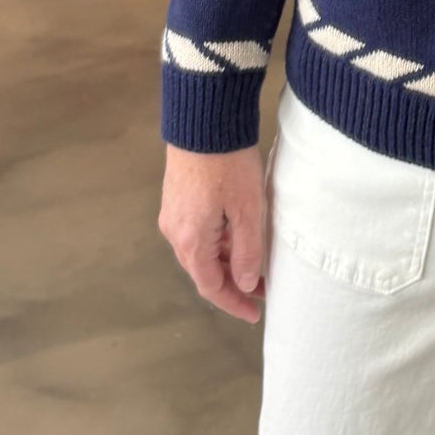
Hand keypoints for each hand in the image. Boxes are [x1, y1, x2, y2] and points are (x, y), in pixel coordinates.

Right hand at [159, 143, 266, 322]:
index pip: (211, 286)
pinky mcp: (176, 197)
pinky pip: (196, 233)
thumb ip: (247, 252)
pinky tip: (237, 237)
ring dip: (225, 262)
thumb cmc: (229, 165)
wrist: (204, 120)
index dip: (234, 303)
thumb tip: (246, 283)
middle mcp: (174, 232)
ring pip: (200, 252)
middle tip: (261, 291)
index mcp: (191, 241)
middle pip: (203, 271)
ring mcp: (172, 214)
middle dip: (232, 284)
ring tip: (255, 264)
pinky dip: (217, 243)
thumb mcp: (248, 211)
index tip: (254, 313)